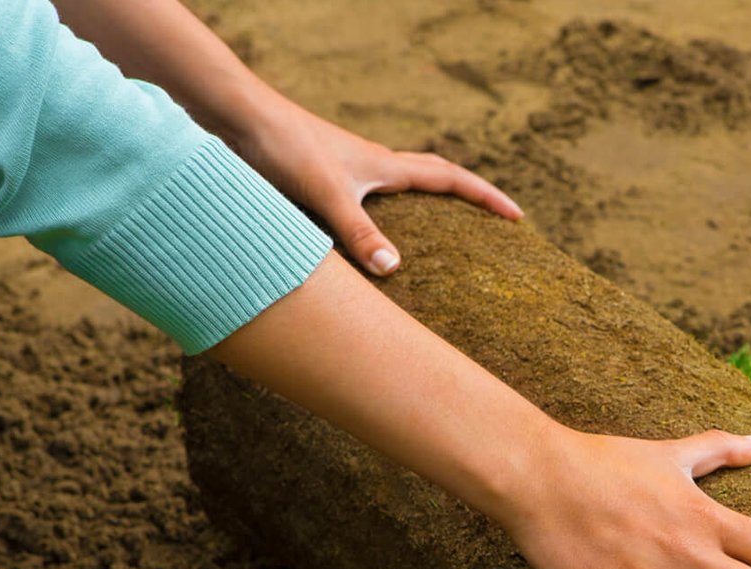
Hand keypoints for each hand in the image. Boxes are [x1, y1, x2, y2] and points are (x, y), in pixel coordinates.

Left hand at [231, 99, 521, 275]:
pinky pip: (361, 206)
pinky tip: (365, 250)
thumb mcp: (326, 193)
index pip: (450, 178)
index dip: (485, 197)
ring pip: (396, 193)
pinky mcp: (317, 182)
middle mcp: (369, 167)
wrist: (233, 117)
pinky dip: (376, 224)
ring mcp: (344, 173)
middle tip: (490, 225)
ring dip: (421, 211)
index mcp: (383, 166)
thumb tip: (395, 270)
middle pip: (431, 179)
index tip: (517, 217)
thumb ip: (359, 232)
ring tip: (437, 243)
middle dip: (464, 201)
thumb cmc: (281, 146)